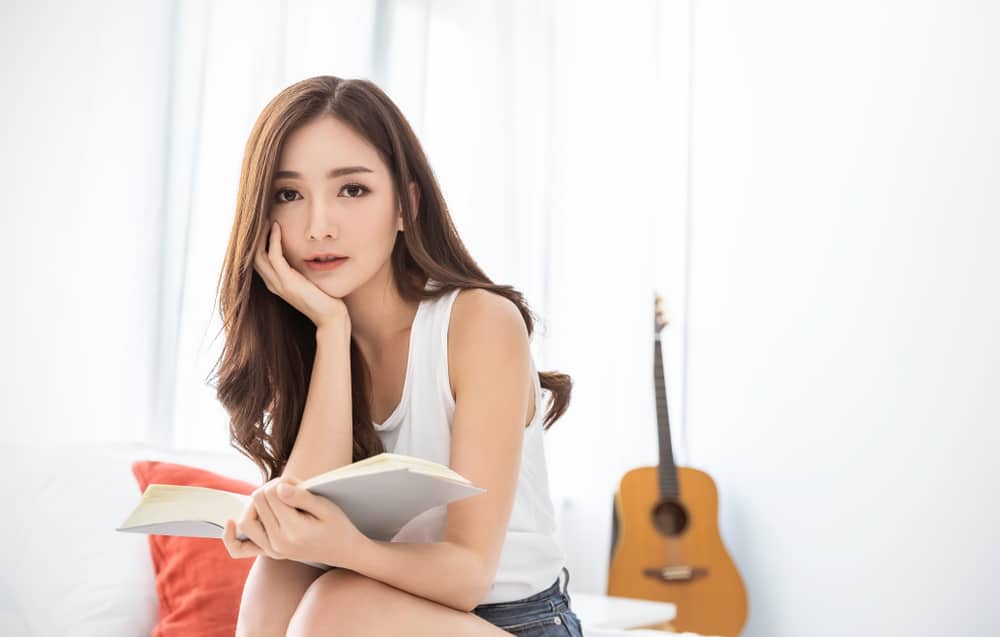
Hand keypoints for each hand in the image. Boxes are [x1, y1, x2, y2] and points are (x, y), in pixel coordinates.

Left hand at [224, 476, 367, 568]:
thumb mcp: (326, 507)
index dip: (280, 481)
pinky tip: (230, 523)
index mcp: (293, 530)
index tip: (296, 484)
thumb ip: (301, 496)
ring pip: (247, 520)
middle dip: (270, 488)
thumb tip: (276, 487)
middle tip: (289, 488)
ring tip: (274, 499)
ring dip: (256, 504)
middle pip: (257, 502)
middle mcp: (279, 543)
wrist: (345, 551)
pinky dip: (231, 537)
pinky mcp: (270, 553)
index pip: (270, 493)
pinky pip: (240, 549)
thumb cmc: (338, 525)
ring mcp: (273, 550)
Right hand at [254, 220, 350, 332]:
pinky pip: (274, 255)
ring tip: (266, 218)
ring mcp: (278, 284)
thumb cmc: (324, 300)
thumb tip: (306, 253)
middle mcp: (272, 284)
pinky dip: (273, 239)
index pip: (258, 260)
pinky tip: (277, 227)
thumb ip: (301, 270)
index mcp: (275, 284)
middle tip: (261, 217)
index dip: (257, 243)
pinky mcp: (287, 282)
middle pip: (252, 256)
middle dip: (255, 236)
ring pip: (258, 254)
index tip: (264, 225)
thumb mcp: (308, 282)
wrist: (330, 318)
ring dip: (261, 234)